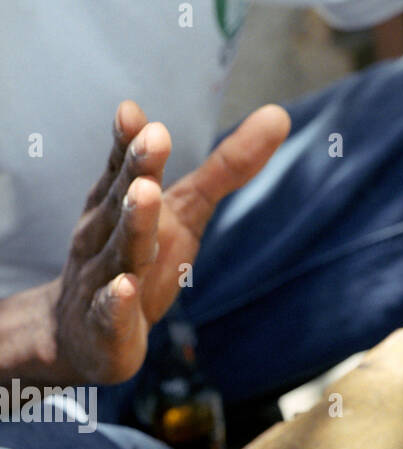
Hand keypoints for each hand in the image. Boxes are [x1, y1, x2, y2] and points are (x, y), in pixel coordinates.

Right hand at [51, 98, 290, 384]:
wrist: (80, 335)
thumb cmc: (137, 263)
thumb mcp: (184, 214)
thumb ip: (223, 170)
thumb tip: (278, 116)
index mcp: (121, 205)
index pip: (125, 168)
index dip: (132, 141)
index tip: (135, 112)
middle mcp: (108, 235)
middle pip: (123, 198)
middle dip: (138, 167)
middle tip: (156, 135)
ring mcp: (103, 280)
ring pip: (119, 251)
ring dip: (134, 222)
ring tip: (146, 192)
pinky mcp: (107, 326)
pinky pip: (110, 312)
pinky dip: (116, 300)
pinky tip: (125, 287)